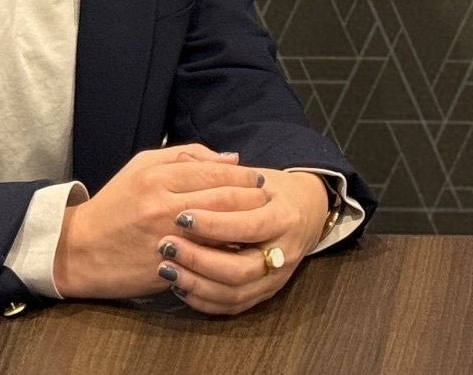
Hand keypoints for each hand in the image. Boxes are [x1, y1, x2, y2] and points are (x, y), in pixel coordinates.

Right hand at [52, 146, 273, 300]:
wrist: (78, 250)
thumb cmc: (115, 203)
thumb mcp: (143, 167)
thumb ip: (187, 157)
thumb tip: (231, 159)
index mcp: (157, 177)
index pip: (215, 173)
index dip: (243, 176)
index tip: (259, 179)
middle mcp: (163, 206)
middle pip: (224, 199)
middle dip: (252, 199)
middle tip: (268, 199)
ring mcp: (165, 239)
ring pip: (220, 228)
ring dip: (246, 225)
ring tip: (261, 221)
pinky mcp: (166, 268)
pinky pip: (207, 257)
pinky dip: (227, 251)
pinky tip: (240, 246)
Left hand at [156, 169, 332, 315]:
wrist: (306, 214)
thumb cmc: (272, 191)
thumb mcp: (256, 175)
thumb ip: (222, 173)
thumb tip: (184, 164)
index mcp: (285, 218)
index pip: (249, 226)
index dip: (214, 224)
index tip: (181, 216)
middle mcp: (284, 253)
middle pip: (240, 268)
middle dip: (199, 259)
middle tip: (166, 245)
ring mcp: (275, 279)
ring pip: (233, 293)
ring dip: (195, 283)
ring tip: (165, 267)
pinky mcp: (264, 294)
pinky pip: (231, 306)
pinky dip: (203, 300)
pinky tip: (179, 285)